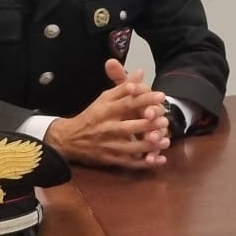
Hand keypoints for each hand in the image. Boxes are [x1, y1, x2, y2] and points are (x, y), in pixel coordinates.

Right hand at [44, 60, 170, 168]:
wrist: (68, 139)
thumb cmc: (92, 116)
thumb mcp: (105, 99)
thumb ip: (123, 86)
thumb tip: (141, 72)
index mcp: (106, 111)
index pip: (127, 103)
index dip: (144, 99)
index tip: (161, 96)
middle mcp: (107, 128)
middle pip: (129, 127)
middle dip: (147, 125)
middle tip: (165, 120)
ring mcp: (109, 146)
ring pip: (131, 148)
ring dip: (149, 146)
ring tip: (166, 141)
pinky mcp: (111, 159)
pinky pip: (130, 163)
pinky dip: (145, 162)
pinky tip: (159, 160)